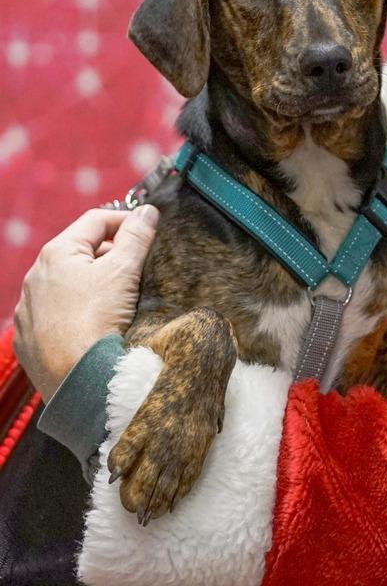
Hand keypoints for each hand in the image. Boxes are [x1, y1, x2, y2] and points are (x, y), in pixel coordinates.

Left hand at [12, 205, 158, 401]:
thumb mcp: (124, 270)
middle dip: (112, 254)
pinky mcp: (30, 340)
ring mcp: (29, 310)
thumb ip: (136, 235)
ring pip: (69, 284)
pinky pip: (58, 314)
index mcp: (56, 253)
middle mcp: (35, 277)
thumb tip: (146, 212)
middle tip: (140, 267)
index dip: (127, 220)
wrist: (79, 382)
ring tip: (121, 298)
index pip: (97, 220)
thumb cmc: (97, 319)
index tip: (149, 231)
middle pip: (82, 251)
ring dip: (95, 283)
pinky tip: (97, 323)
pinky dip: (79, 311)